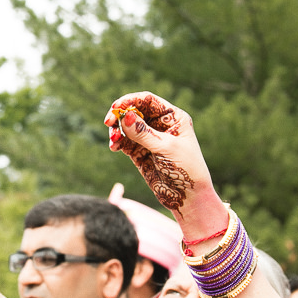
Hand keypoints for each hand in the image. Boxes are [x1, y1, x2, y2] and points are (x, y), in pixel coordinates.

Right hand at [102, 92, 224, 235]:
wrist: (189, 197)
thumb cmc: (187, 169)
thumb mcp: (166, 148)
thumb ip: (144, 133)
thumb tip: (125, 116)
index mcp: (173, 117)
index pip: (148, 101)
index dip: (130, 100)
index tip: (116, 107)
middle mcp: (160, 125)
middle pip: (134, 111)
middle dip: (120, 115)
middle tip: (108, 122)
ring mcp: (149, 139)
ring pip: (126, 127)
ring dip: (117, 130)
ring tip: (114, 140)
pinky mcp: (140, 153)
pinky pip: (124, 142)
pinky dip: (117, 142)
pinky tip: (114, 147)